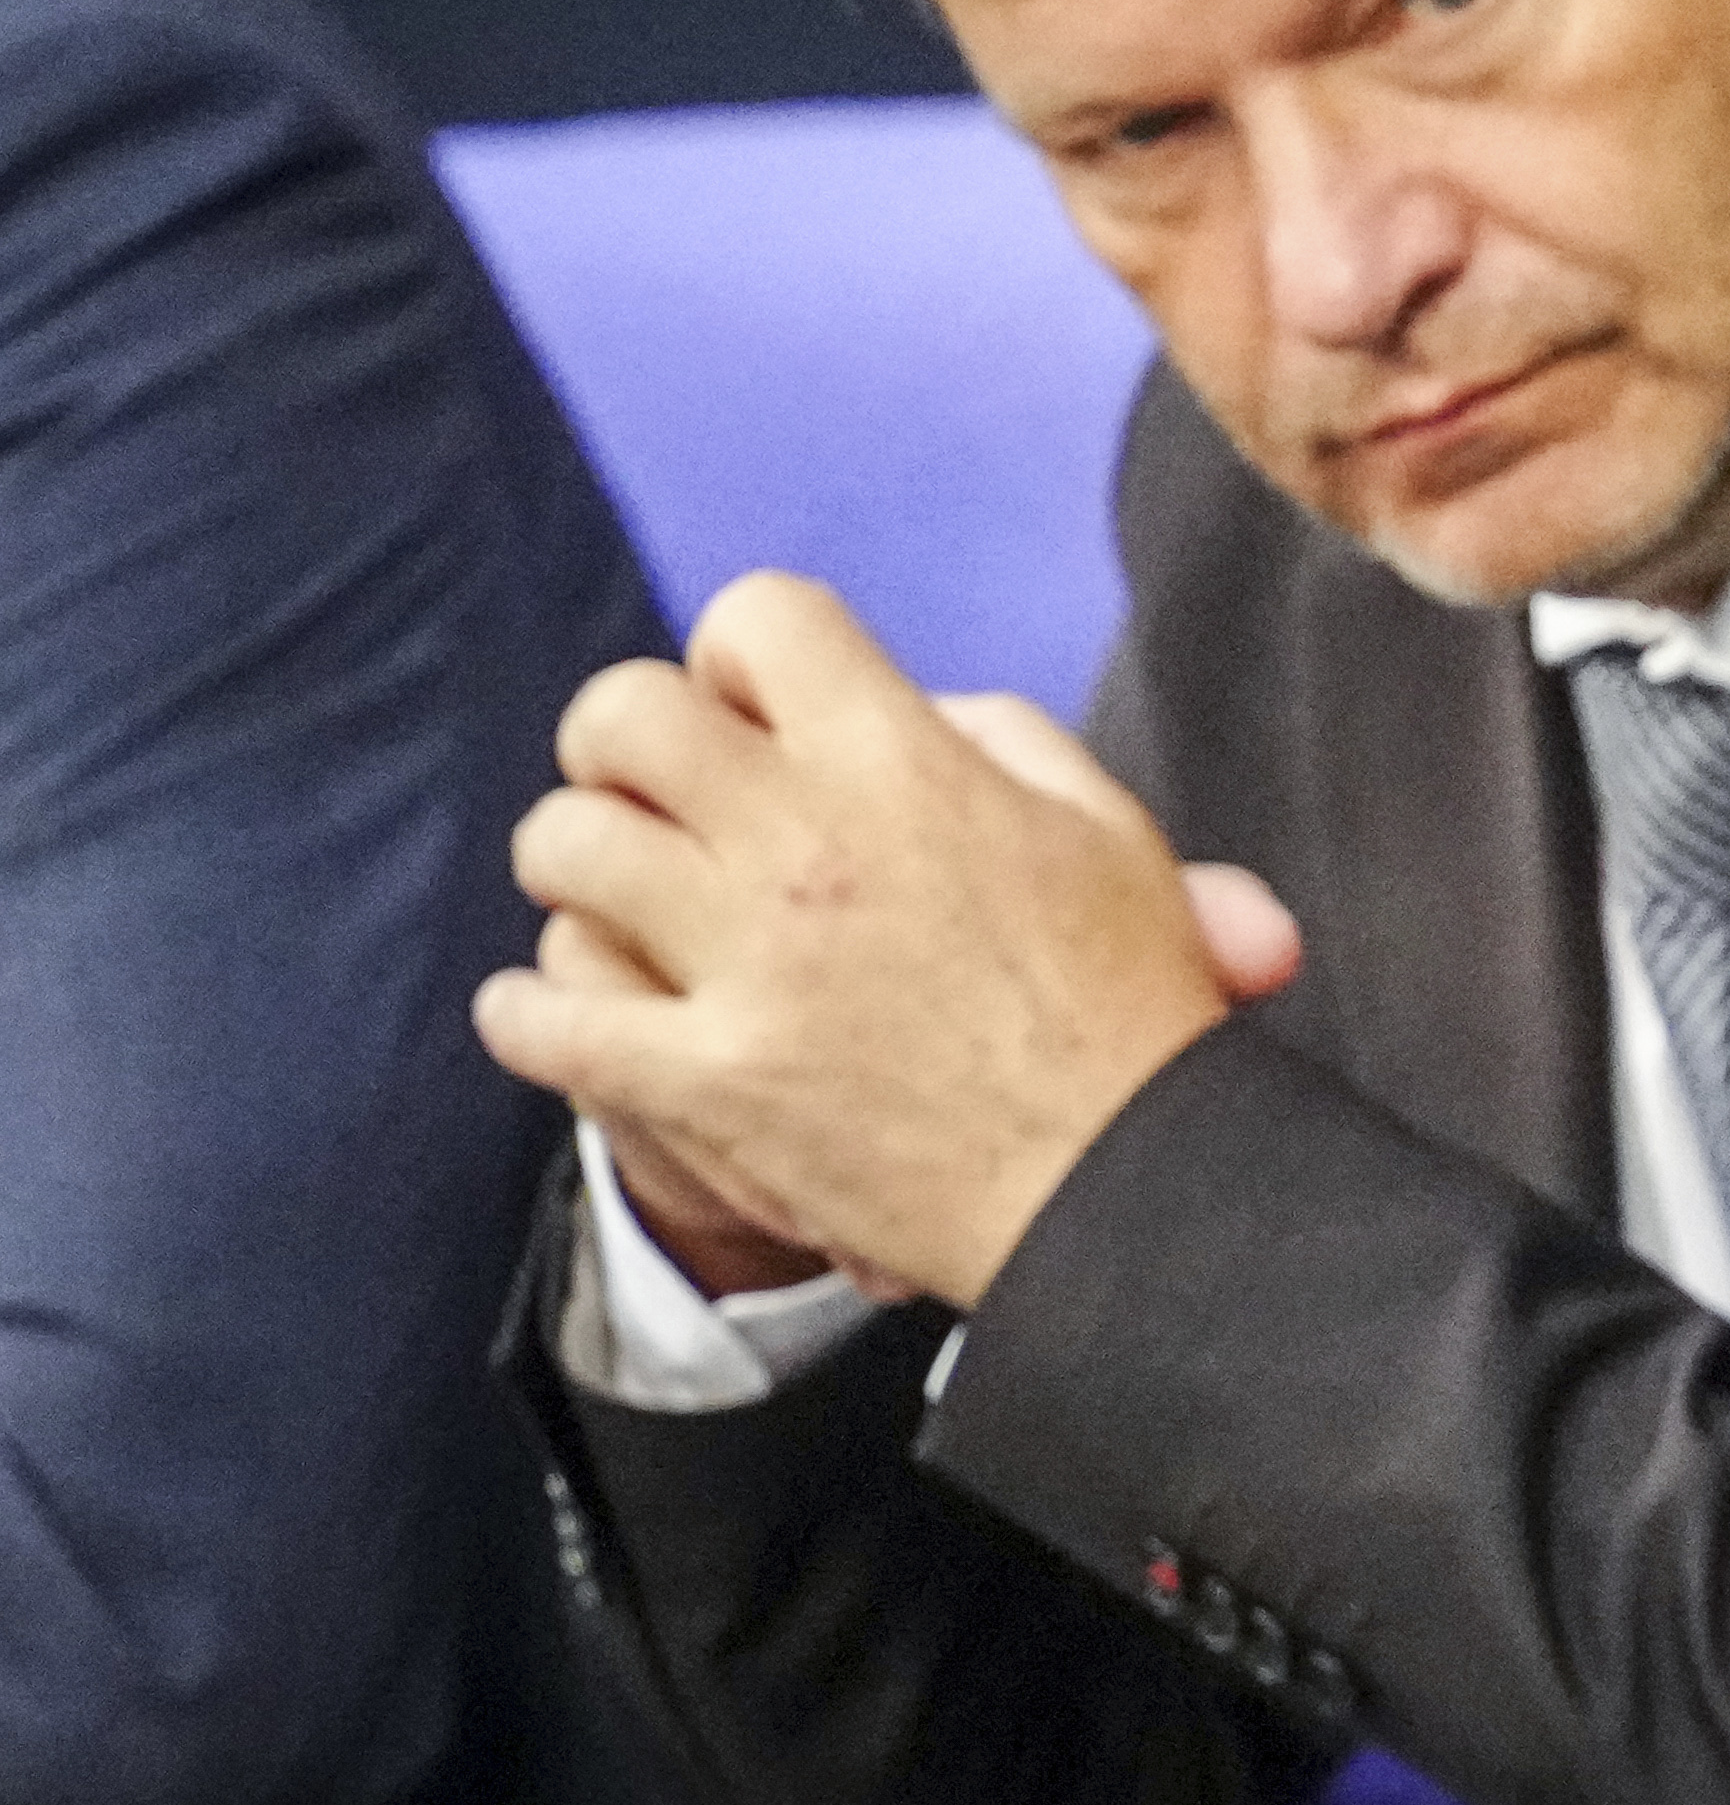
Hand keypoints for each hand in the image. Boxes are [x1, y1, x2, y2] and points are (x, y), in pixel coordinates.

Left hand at [480, 574, 1262, 1307]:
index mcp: (906, 765)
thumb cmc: (1126, 1008)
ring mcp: (745, 965)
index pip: (755, 618)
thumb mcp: (1106, 829)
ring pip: (561, 848)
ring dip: (579, 867)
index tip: (756, 712)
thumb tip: (908, 706)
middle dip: (622, 741)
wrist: (1124, 1186)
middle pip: (620, 714)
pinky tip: (555, 1012)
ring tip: (618, 900)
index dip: (742, 656)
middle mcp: (807, 844)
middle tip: (652, 793)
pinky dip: (530, 1011)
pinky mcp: (703, 1083)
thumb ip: (1001, 737)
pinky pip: (544, 1017)